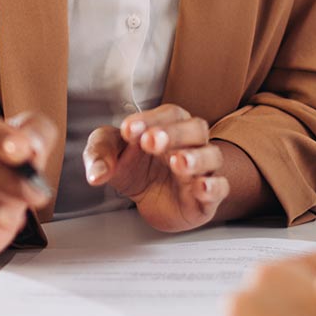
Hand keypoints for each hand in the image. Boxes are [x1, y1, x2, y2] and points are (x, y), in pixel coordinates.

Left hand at [84, 103, 230, 232]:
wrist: (150, 202)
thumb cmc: (136, 169)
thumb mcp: (110, 156)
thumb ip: (99, 156)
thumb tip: (95, 174)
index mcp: (168, 126)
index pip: (168, 114)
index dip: (150, 119)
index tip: (129, 130)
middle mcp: (190, 144)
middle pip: (195, 128)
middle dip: (174, 133)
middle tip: (151, 141)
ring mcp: (202, 170)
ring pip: (212, 156)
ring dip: (196, 157)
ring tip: (177, 162)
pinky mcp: (207, 198)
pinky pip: (220, 188)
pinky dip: (213, 187)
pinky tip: (200, 187)